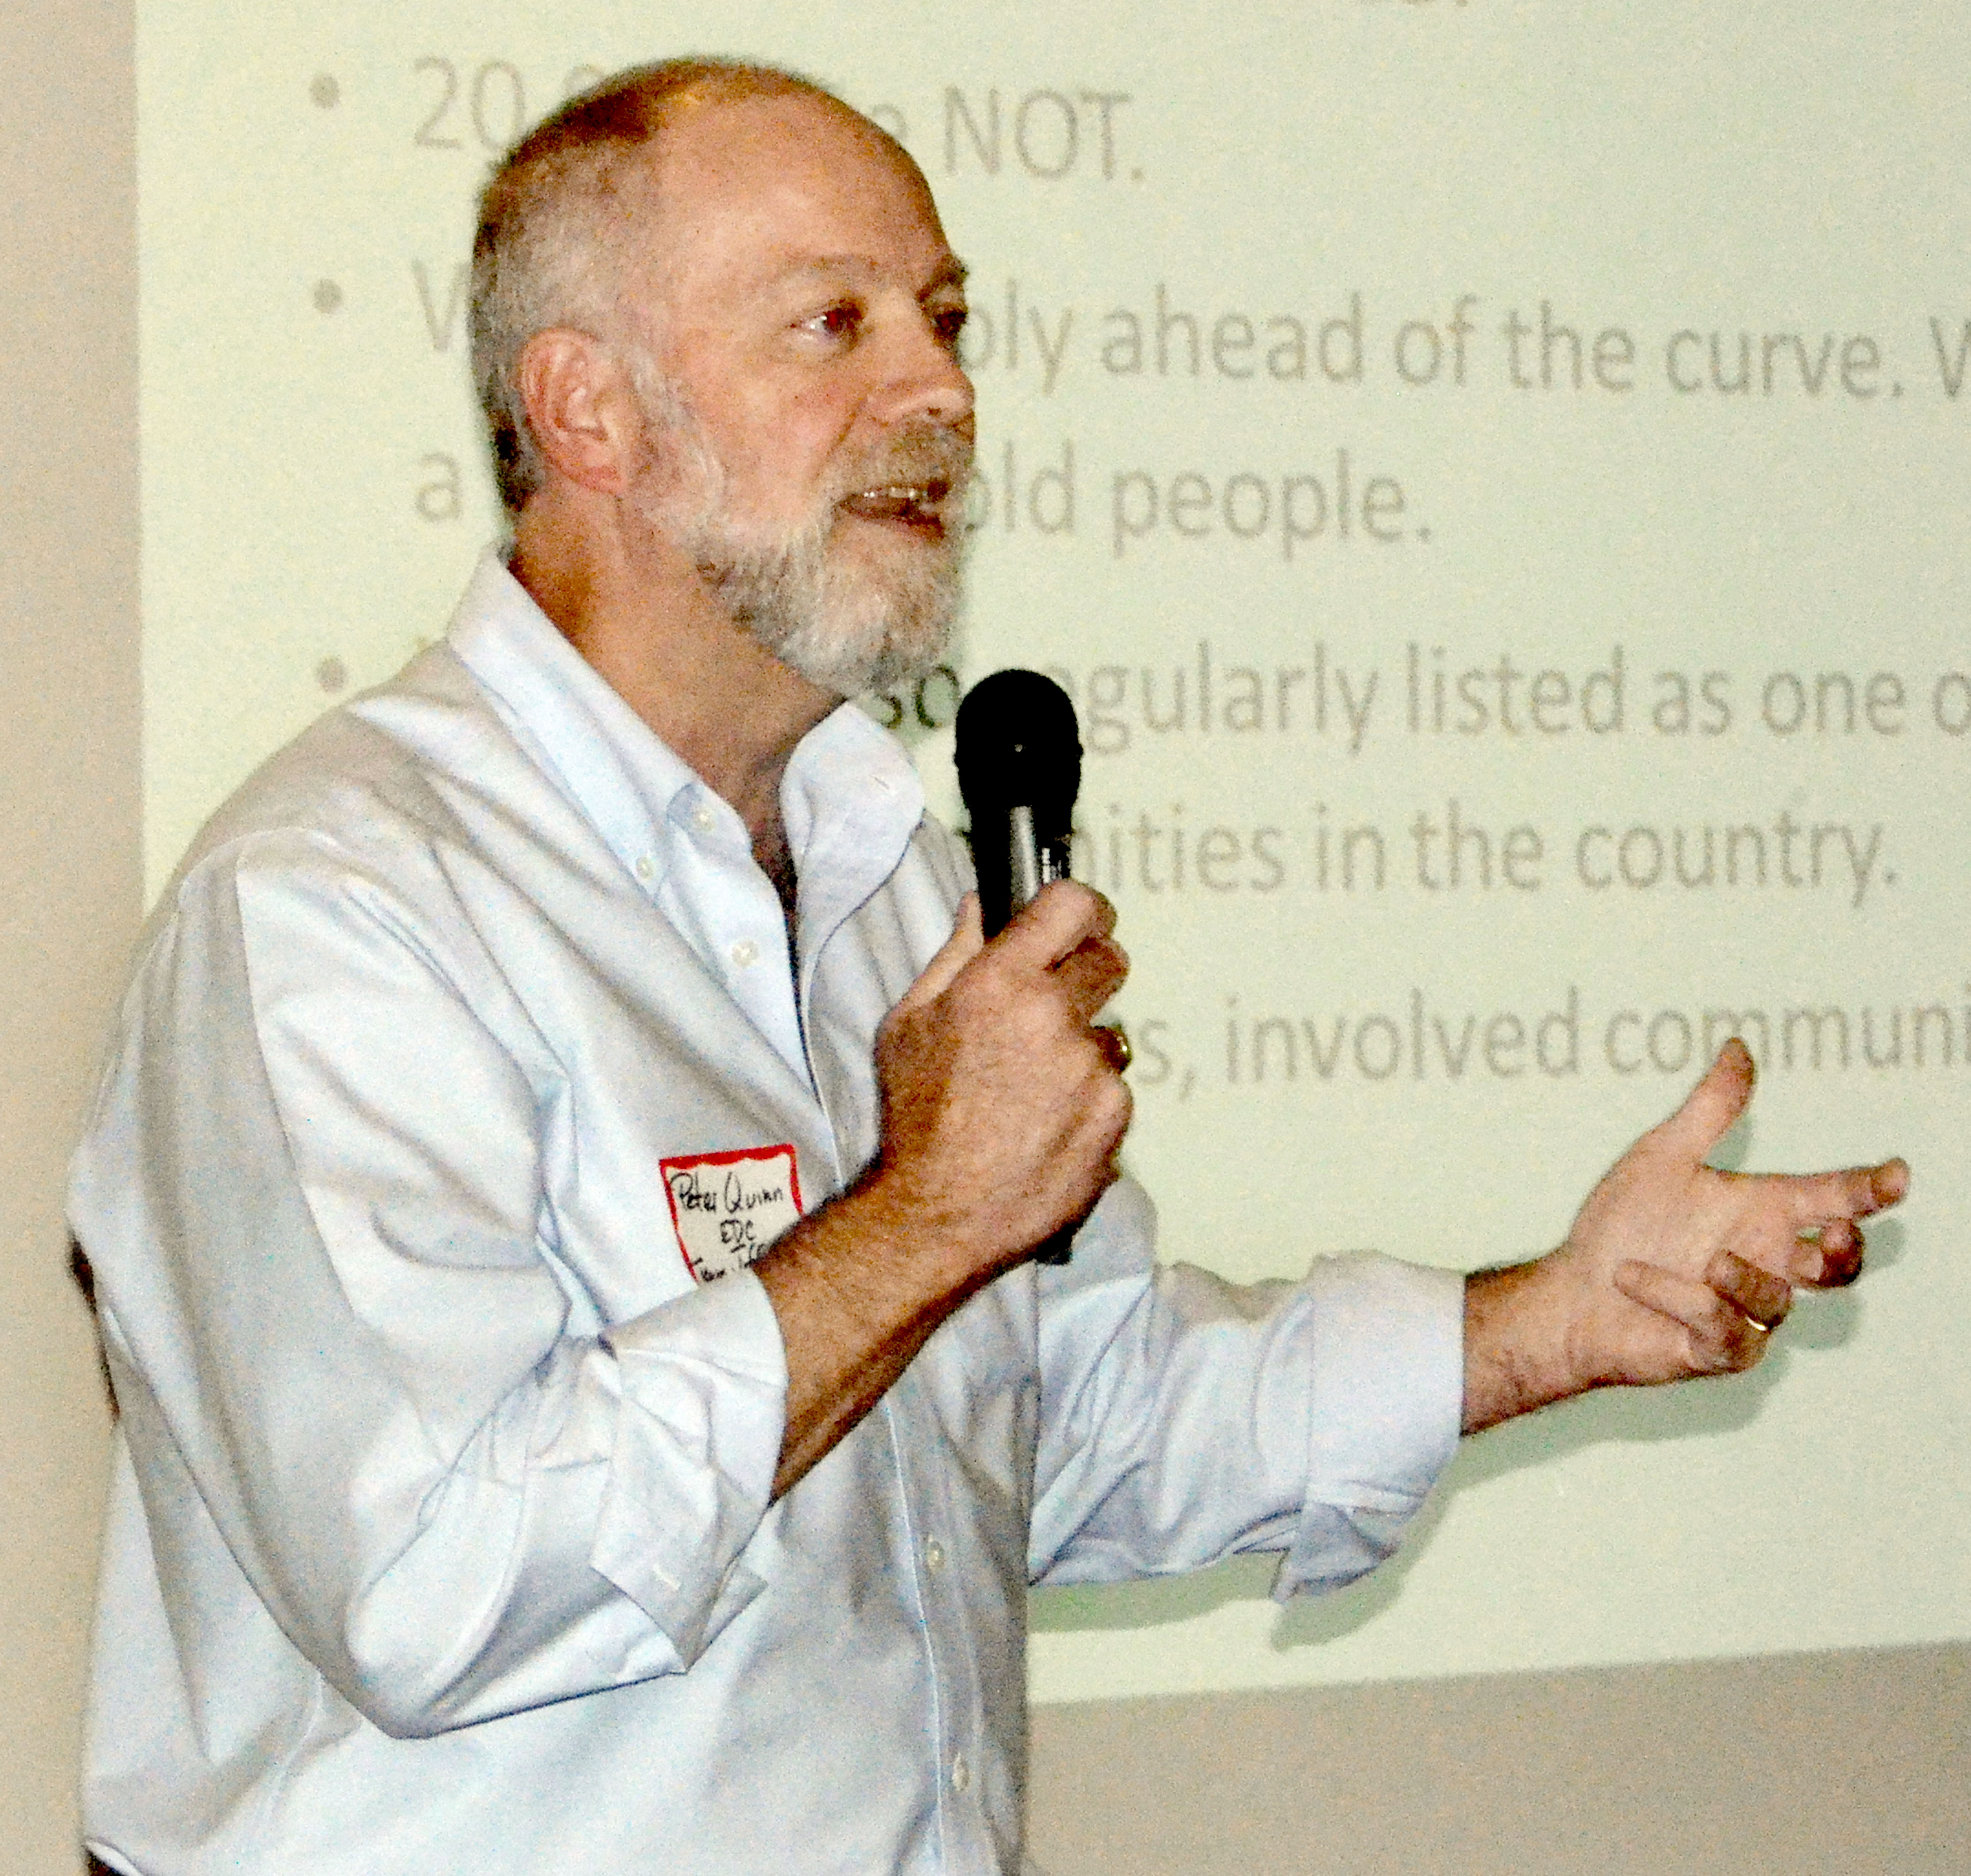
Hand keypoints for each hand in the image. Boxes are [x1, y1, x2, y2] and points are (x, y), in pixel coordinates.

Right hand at [868, 883, 1131, 1278]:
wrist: (936, 1213)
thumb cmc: (915, 1117)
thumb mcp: (908, 1024)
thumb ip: (953, 957)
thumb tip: (978, 906)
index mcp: (1000, 983)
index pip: (1073, 905)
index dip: (1084, 909)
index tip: (1082, 925)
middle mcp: (1053, 1017)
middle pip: (1109, 961)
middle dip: (1087, 975)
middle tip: (1054, 1009)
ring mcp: (1091, 1070)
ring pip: (1107, 1037)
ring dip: (1080, 1053)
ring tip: (1033, 1094)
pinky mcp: (1114, 1118)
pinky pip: (1112, 1091)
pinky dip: (1088, 1105)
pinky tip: (1048, 1128)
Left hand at [1463, 1039, 1907, 1431]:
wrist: (1571, 1289)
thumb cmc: (1620, 1225)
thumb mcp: (1662, 1156)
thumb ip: (1709, 1109)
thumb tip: (1738, 1046)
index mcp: (1762, 1213)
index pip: (1834, 1198)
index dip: (1871, 1188)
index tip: (1897, 1174)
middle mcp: (1766, 1261)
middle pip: (1840, 1264)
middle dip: (1847, 1250)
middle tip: (1834, 1231)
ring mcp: (1749, 1311)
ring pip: (1777, 1299)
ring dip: (1737, 1277)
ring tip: (1704, 1260)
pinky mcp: (1723, 1351)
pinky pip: (1726, 1330)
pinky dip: (1680, 1300)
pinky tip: (1635, 1280)